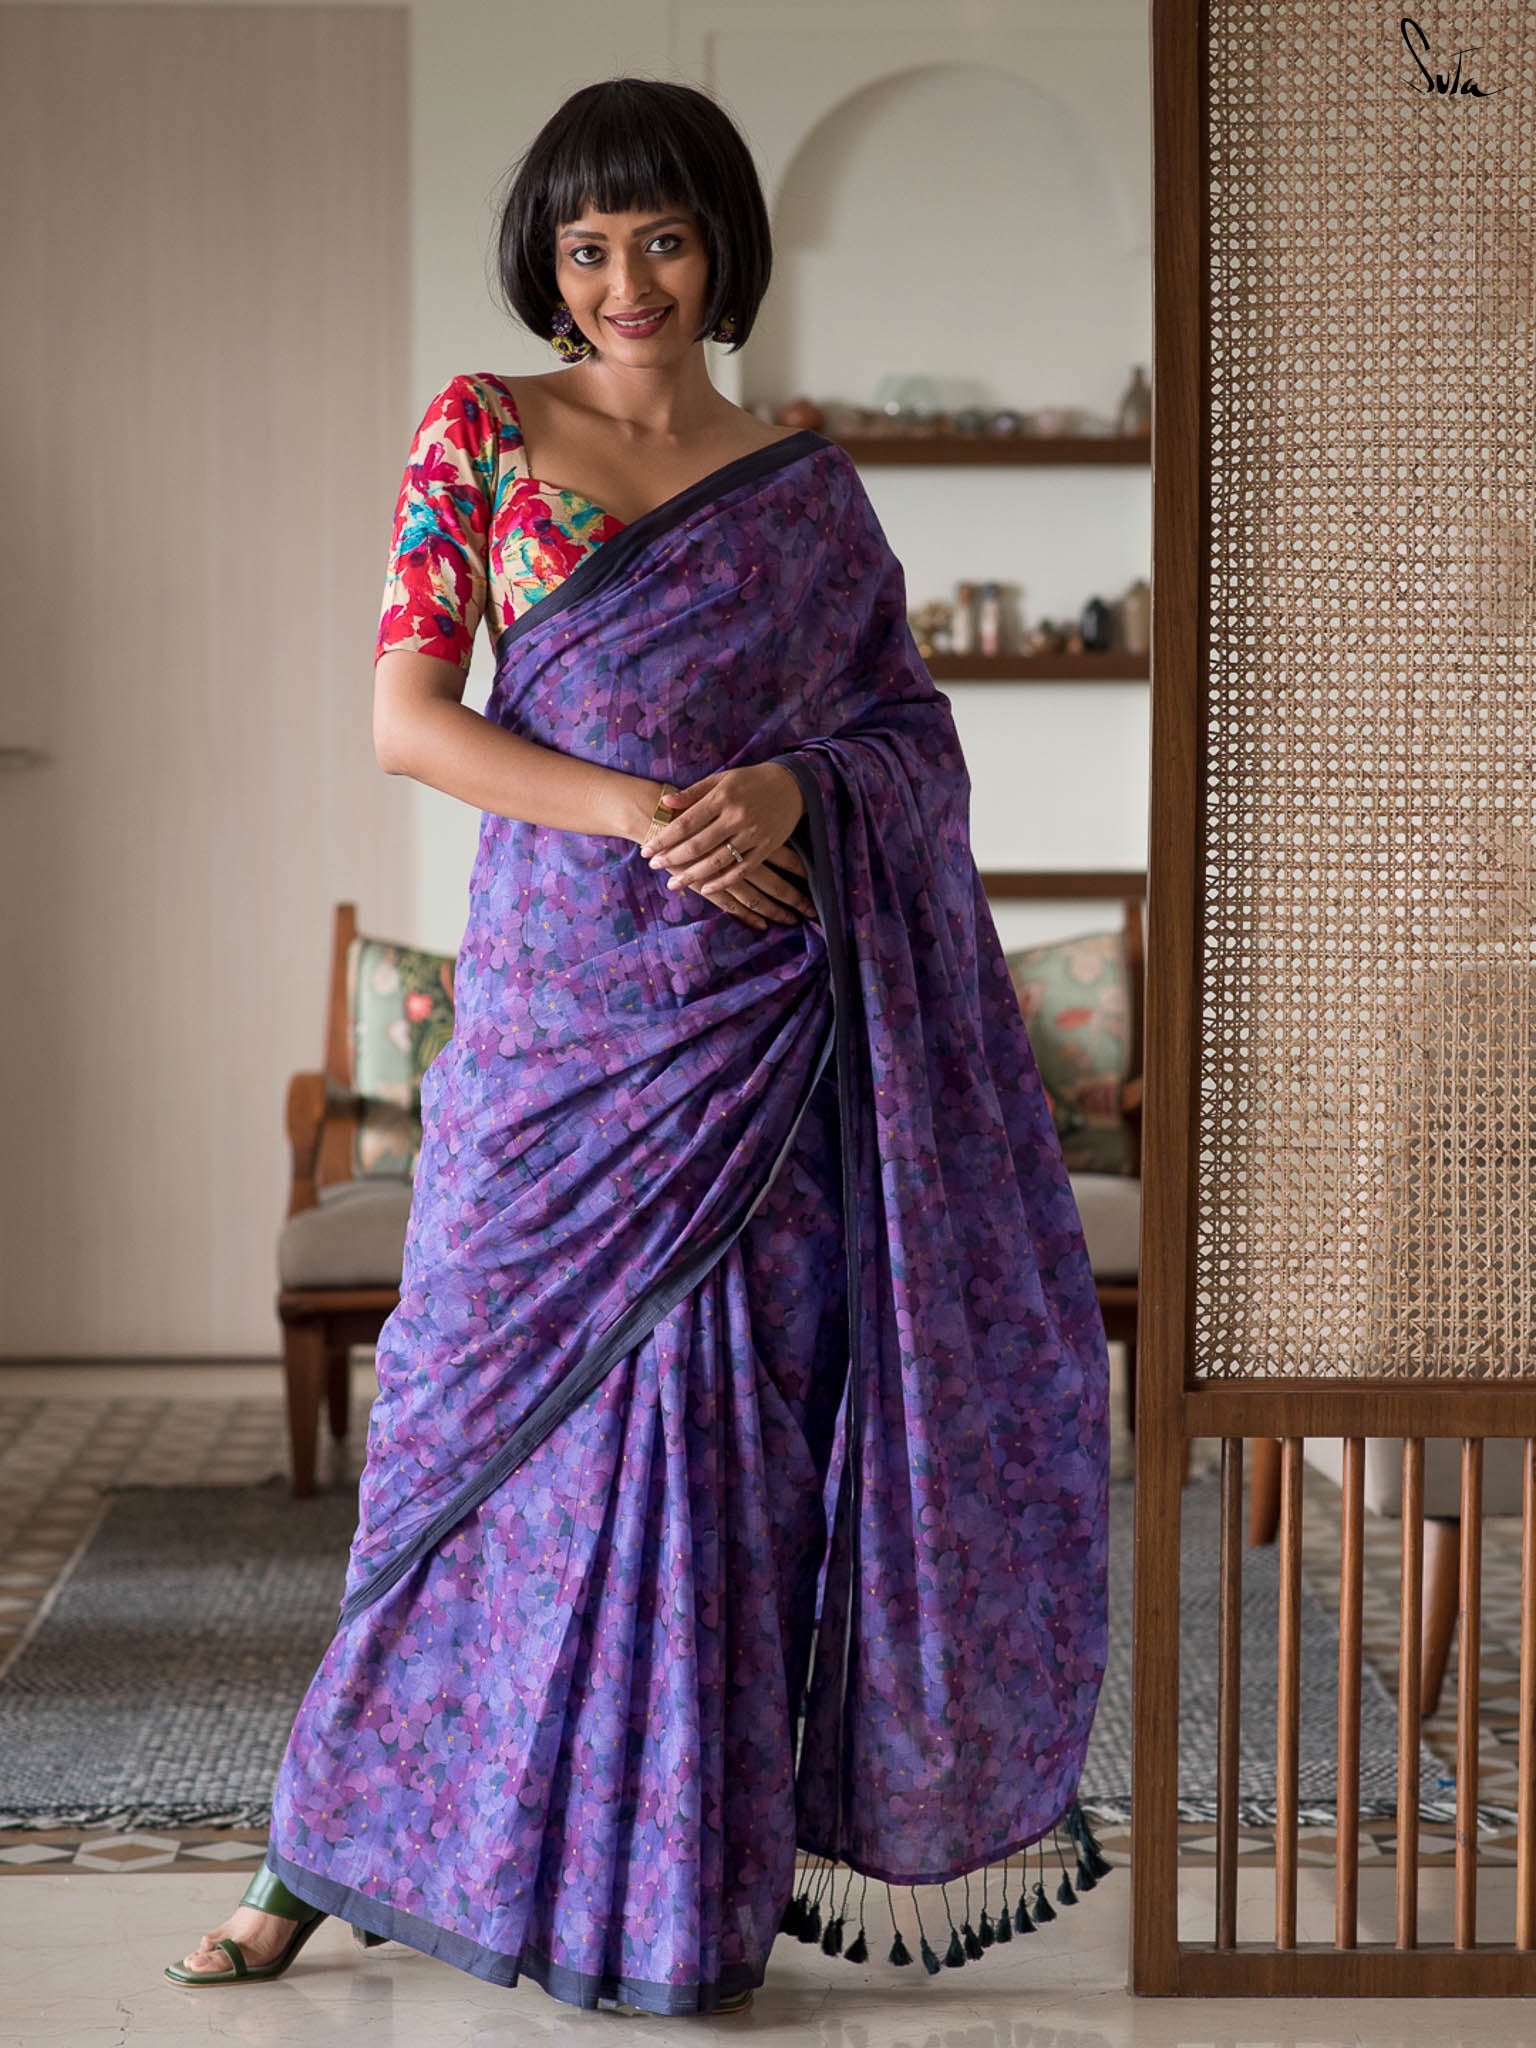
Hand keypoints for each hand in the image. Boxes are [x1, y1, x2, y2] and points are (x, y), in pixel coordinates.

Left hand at [640, 764, 816, 931]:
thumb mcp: (721, 779)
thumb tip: (665, 802)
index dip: (664, 838)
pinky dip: (722, 882)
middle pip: (698, 845)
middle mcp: (736, 816)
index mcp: (722, 797)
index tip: (647, 850)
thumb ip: (693, 792)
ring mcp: (752, 834)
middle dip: (672, 858)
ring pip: (717, 861)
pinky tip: (705, 889)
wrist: (792, 785)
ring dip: (692, 875)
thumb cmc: (750, 781)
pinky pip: (741, 870)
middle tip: (653, 867)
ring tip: (673, 884)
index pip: (686, 822)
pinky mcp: (766, 848)